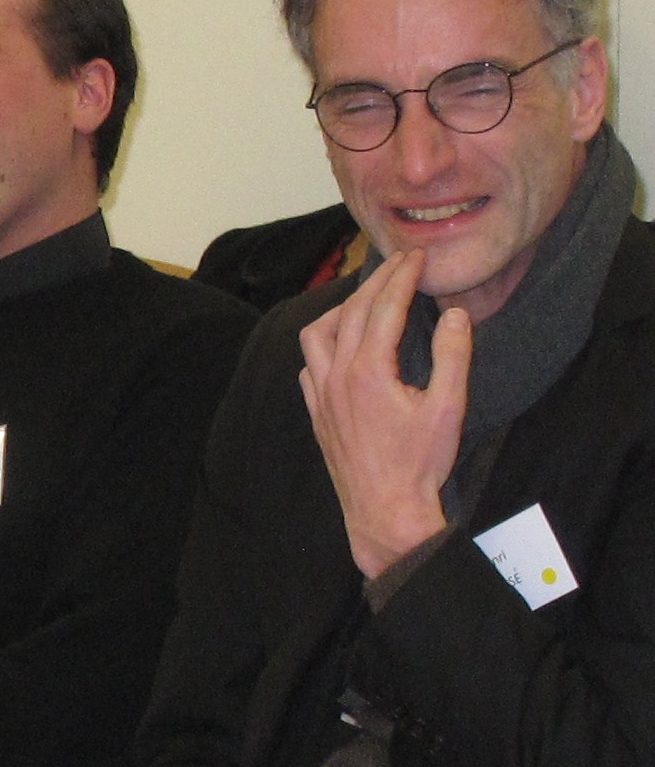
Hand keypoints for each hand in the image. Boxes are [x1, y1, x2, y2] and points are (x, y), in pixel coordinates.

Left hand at [297, 250, 464, 578]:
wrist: (384, 510)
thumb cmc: (419, 464)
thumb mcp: (449, 408)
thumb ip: (454, 356)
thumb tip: (456, 315)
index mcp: (369, 371)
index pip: (383, 307)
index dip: (401, 276)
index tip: (416, 256)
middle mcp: (336, 377)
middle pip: (350, 312)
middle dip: (375, 282)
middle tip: (399, 264)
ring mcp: (320, 395)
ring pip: (317, 335)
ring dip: (340, 308)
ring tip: (367, 296)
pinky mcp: (316, 413)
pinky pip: (309, 364)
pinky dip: (324, 343)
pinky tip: (342, 343)